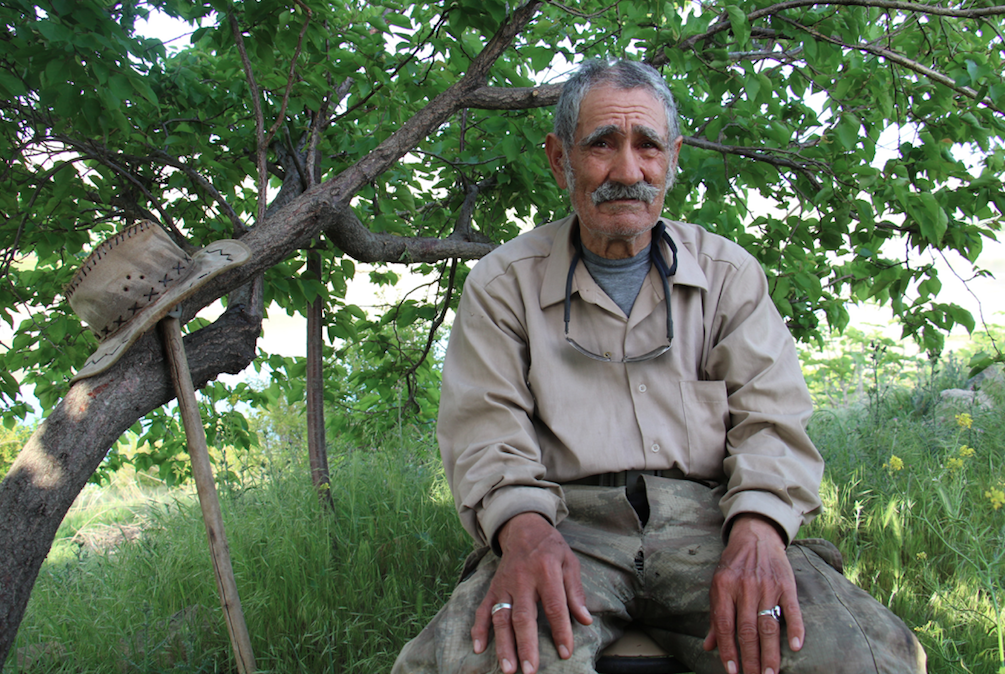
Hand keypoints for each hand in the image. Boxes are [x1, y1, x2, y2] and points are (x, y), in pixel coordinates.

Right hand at [471, 512, 592, 673]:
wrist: (523, 528)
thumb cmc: (550, 548)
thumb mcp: (570, 562)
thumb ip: (575, 591)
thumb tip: (585, 620)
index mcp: (546, 571)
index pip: (554, 606)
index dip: (560, 630)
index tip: (565, 652)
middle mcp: (522, 580)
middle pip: (523, 616)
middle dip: (526, 645)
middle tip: (529, 670)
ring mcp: (504, 585)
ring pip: (501, 617)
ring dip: (503, 644)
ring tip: (507, 668)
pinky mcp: (493, 588)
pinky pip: (483, 609)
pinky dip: (479, 629)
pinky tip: (479, 648)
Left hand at [702, 514, 803, 673]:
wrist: (755, 536)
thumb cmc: (734, 565)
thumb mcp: (718, 585)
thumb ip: (715, 617)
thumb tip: (708, 647)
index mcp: (723, 587)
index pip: (724, 625)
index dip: (728, 650)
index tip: (732, 671)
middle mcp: (744, 587)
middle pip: (747, 630)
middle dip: (751, 659)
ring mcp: (766, 586)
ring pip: (768, 625)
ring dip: (770, 653)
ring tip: (771, 673)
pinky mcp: (786, 584)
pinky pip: (792, 609)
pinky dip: (795, 628)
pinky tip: (796, 647)